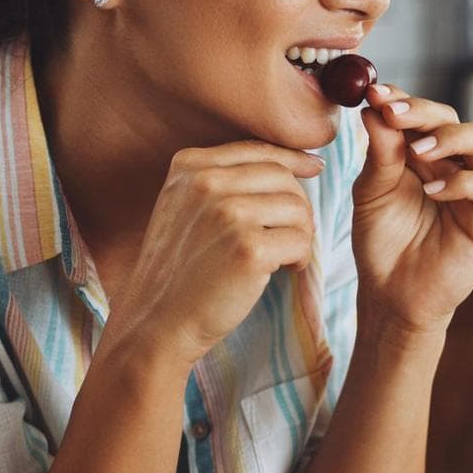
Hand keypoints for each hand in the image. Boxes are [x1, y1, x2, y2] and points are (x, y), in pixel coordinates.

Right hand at [99, 141, 322, 364]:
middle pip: (281, 177)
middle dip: (296, 206)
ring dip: (301, 234)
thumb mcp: (186, 208)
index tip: (315, 168)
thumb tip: (300, 162)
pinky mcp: (248, 248)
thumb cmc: (179, 270)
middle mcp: (206, 183)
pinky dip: (300, 258)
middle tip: (290, 236)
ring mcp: (227, 214)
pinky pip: (300, 241)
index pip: (257, 150)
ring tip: (282, 257)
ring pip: (297, 208)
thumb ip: (224, 180)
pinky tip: (283, 271)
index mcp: (189, 166)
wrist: (157, 322)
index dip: (293, 158)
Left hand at [351, 83, 472, 332]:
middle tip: (393, 114)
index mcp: (423, 154)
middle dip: (422, 111)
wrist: (391, 295)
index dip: (402, 98)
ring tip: (416, 151)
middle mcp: (453, 164)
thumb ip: (378, 153)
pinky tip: (430, 193)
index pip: (422, 112)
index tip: (374, 93)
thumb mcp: (370, 193)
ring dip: (450, 136)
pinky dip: (459, 182)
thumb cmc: (381, 243)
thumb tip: (373, 107)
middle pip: (453, 116)